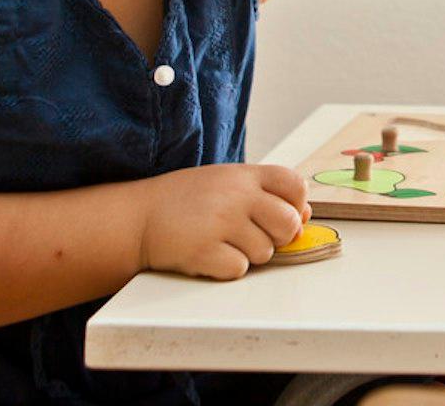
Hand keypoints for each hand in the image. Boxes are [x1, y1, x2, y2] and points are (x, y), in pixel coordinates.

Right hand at [138, 163, 309, 279]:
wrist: (139, 217)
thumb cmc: (188, 201)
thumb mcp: (227, 183)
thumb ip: (265, 194)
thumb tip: (305, 216)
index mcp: (244, 175)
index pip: (295, 185)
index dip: (297, 204)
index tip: (282, 213)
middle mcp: (236, 195)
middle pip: (288, 224)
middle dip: (278, 237)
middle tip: (253, 235)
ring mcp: (220, 222)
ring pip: (265, 252)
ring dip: (249, 254)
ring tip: (222, 241)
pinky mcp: (204, 250)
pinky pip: (239, 269)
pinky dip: (227, 268)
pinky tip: (209, 254)